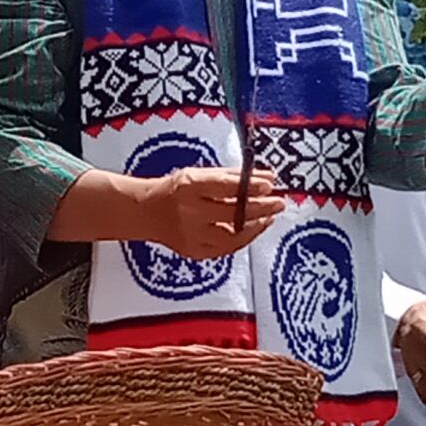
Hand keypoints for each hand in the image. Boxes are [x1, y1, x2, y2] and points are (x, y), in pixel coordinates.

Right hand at [136, 166, 283, 259]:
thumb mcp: (200, 174)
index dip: (250, 186)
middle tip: (279, 203)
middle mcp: (189, 212)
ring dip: (256, 226)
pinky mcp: (194, 251)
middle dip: (261, 208)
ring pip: (232, 235)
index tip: (270, 184)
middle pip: (232, 213)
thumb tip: (268, 176)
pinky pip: (226, 248)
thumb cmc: (177, 189)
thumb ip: (233, 175)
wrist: (146, 213)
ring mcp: (191, 235)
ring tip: (269, 217)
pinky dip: (243, 238)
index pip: (224, 186)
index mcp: (188, 187)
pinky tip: (254, 228)